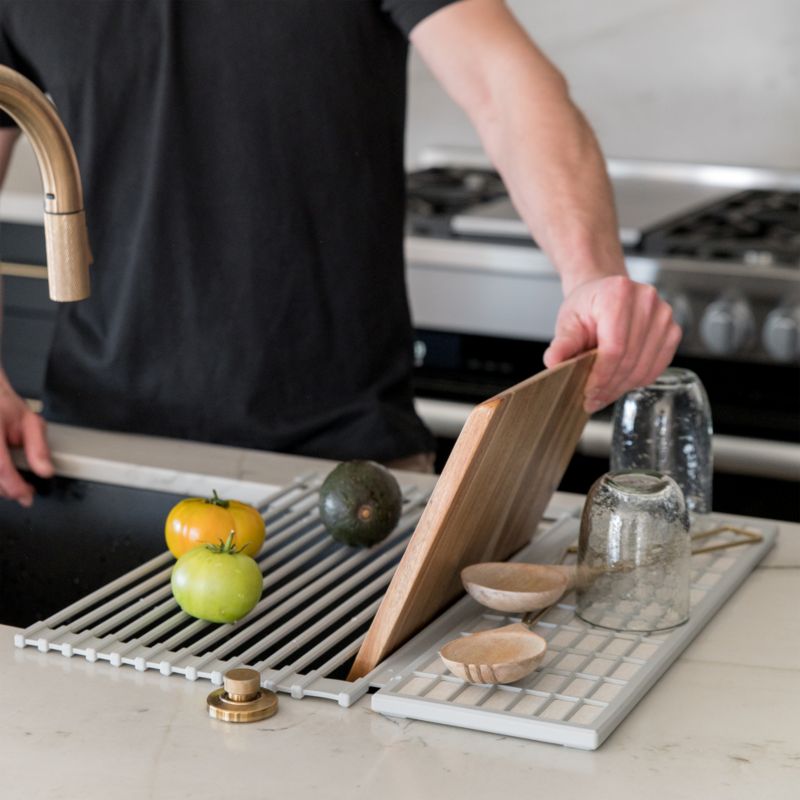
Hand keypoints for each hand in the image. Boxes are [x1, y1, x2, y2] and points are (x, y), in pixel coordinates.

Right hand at [0, 373, 53, 505]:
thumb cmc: (3, 406)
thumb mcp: (29, 421)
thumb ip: (38, 447)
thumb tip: (46, 471)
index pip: (1, 466)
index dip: (15, 485)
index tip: (27, 496)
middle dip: (9, 489)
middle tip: (26, 491)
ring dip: (1, 486)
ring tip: (15, 483)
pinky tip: (4, 476)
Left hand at [543, 275, 681, 413]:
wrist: (605, 294)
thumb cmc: (587, 307)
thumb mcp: (568, 321)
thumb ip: (562, 343)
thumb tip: (553, 363)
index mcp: (618, 293)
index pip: (614, 347)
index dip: (601, 375)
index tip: (587, 392)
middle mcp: (646, 301)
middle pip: (630, 359)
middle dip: (609, 386)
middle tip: (592, 401)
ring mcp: (664, 315)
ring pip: (644, 366)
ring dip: (622, 387)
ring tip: (603, 395)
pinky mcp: (673, 330)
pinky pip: (657, 366)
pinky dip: (638, 381)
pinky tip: (620, 384)